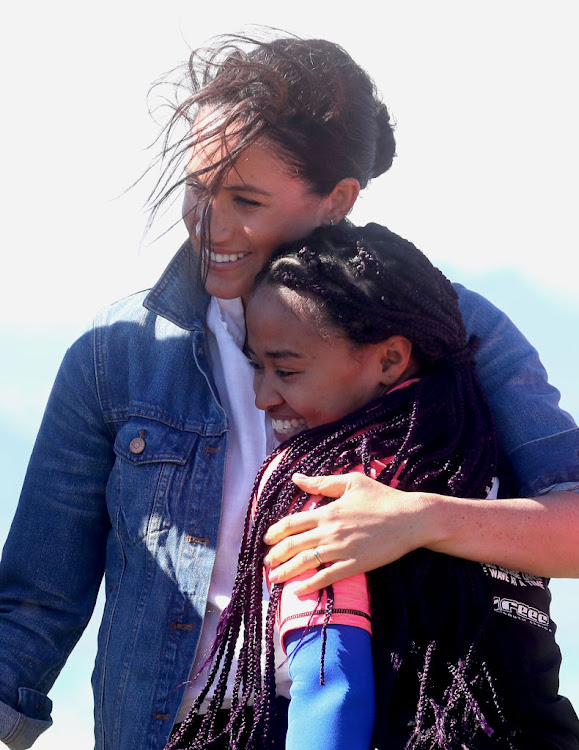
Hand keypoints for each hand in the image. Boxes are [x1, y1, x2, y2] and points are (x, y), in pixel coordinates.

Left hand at [263, 472, 428, 594]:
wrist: (411, 518)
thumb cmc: (383, 498)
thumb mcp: (352, 482)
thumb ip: (322, 482)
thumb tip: (297, 478)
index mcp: (327, 511)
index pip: (292, 523)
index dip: (275, 532)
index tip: (267, 539)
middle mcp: (330, 531)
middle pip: (293, 545)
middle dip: (275, 555)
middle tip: (266, 563)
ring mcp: (342, 549)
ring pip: (305, 562)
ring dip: (286, 572)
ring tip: (274, 579)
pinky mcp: (355, 564)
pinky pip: (327, 577)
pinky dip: (310, 585)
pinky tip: (298, 591)